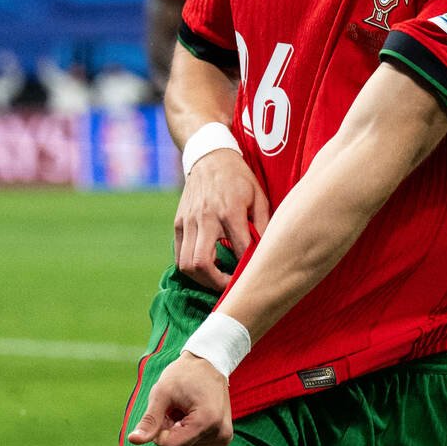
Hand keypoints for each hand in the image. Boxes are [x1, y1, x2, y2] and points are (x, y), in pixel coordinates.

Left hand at [126, 353, 232, 445]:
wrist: (209, 363)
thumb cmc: (184, 374)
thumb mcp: (162, 394)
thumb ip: (149, 420)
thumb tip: (133, 439)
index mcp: (207, 421)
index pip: (170, 445)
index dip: (159, 430)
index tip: (164, 409)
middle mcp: (220, 433)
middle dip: (169, 429)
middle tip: (176, 406)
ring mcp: (224, 437)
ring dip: (178, 429)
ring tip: (185, 407)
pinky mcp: (223, 437)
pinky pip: (195, 443)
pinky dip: (188, 430)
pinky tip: (192, 413)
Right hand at [175, 149, 269, 291]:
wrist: (210, 157)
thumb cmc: (240, 179)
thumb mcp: (259, 197)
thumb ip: (263, 226)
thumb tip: (267, 253)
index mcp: (229, 211)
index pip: (238, 250)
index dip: (245, 270)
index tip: (252, 279)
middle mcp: (205, 218)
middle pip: (201, 264)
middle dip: (217, 284)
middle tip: (232, 288)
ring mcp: (188, 221)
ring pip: (186, 264)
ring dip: (202, 280)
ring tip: (219, 281)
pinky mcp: (178, 223)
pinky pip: (179, 255)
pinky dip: (191, 268)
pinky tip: (206, 270)